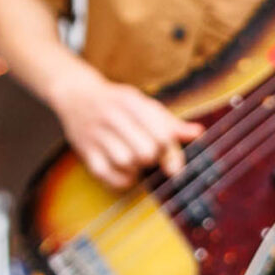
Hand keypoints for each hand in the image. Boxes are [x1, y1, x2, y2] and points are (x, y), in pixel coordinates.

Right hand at [53, 69, 203, 187]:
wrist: (76, 95)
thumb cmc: (118, 103)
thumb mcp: (143, 104)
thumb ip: (170, 122)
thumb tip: (198, 133)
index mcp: (131, 101)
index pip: (162, 134)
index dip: (171, 151)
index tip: (169, 157)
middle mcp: (112, 115)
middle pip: (145, 151)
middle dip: (152, 158)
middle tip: (147, 155)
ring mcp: (96, 134)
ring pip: (126, 163)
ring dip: (136, 168)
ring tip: (134, 161)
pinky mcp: (85, 151)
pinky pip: (109, 175)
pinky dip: (122, 179)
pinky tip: (125, 171)